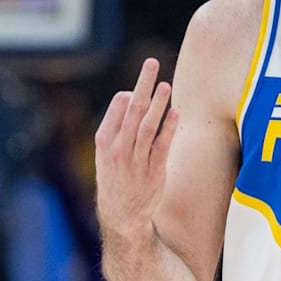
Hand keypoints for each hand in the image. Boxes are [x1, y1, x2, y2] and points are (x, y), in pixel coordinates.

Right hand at [95, 57, 178, 240]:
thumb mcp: (106, 153)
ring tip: (166, 84)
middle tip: (152, 63)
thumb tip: (128, 95)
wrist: (121, 217)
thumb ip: (116, 124)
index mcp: (104, 143)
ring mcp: (137, 162)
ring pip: (148, 126)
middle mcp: (119, 151)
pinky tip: (176, 113)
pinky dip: (169, 128)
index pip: (116, 109)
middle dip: (143, 84)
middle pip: (132, 110)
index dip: (128, 93)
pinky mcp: (155, 173)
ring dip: (158, 103)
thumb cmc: (116, 178)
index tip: (138, 85)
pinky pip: (162, 146)